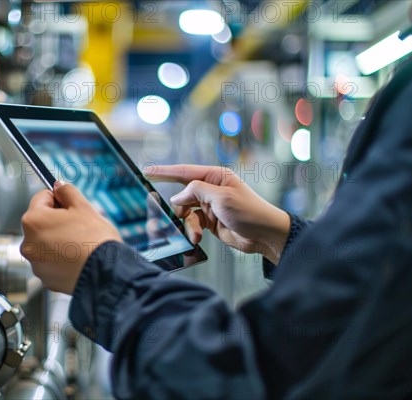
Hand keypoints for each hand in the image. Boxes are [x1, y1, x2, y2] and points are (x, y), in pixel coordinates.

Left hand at [21, 181, 121, 293]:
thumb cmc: (94, 239)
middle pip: (41, 223)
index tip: (70, 204)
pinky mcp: (45, 278)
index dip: (58, 198)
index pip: (41, 198)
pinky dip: (61, 259)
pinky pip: (51, 262)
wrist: (106, 272)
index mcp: (33, 221)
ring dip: (58, 240)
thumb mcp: (83, 207)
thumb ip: (67, 192)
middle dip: (57, 221)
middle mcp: (28, 243)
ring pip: (46, 244)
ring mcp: (35, 263)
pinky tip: (77, 258)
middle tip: (79, 225)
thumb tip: (59, 186)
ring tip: (79, 244)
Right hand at [145, 165, 289, 263]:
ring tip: (196, 233)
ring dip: (188, 223)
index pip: (184, 172)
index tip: (147, 171)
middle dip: (180, 207)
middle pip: (183, 194)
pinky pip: (192, 224)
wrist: (264, 235)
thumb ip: (197, 191)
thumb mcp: (222, 197)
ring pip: (185, 212)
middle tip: (180, 214)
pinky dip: (192, 231)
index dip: (164, 172)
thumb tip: (177, 196)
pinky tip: (197, 238)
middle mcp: (211, 189)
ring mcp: (209, 206)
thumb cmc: (250, 212)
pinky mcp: (209, 222)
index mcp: (215, 177)